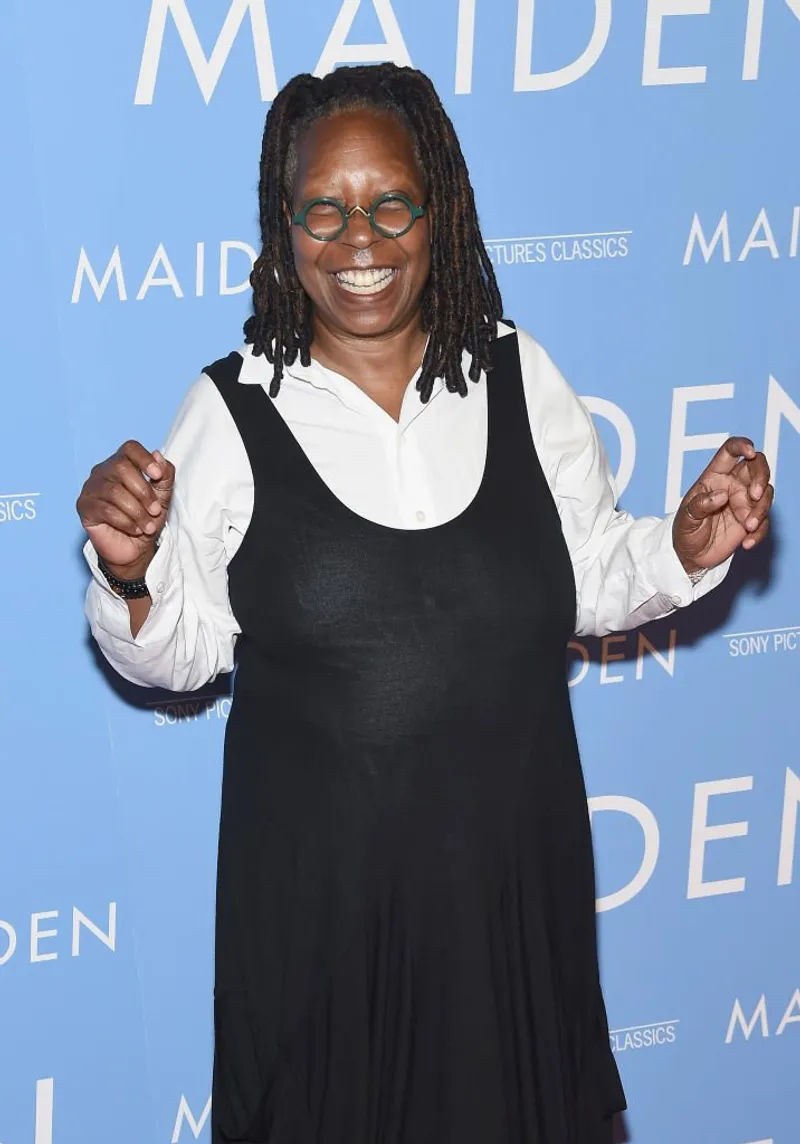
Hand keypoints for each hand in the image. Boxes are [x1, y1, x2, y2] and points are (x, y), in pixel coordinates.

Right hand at [77, 441, 174, 575]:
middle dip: (144, 492)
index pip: (130, 448)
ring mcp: (90, 488)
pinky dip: (126, 521)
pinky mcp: (84, 507)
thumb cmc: (147, 517)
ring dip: (137, 511)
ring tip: (148, 526)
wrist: (135, 548)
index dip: (144, 459)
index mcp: (122, 463)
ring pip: (114, 492)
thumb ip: (165, 476)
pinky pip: (105, 510)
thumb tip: (158, 455)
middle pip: (121, 468)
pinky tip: (135, 529)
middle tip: (155, 511)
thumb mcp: (163, 496)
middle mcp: (103, 471)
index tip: (157, 476)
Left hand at [673, 437, 773, 573]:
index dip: (742, 445)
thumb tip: (721, 495)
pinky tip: (746, 543)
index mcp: (715, 476)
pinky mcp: (752, 520)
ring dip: (761, 509)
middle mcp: (733, 485)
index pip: (730, 451)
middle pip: (757, 467)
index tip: (750, 452)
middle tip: (755, 495)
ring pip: (766, 493)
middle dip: (761, 477)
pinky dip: (759, 532)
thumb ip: (700, 504)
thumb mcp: (685, 518)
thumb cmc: (684, 531)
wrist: (691, 556)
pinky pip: (765, 521)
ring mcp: (745, 502)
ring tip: (748, 526)